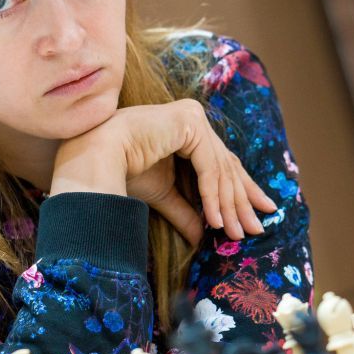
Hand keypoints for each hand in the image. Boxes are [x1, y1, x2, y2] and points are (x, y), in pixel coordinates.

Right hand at [52, 99, 276, 245]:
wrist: (94, 157)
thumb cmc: (121, 170)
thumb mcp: (164, 195)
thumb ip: (187, 211)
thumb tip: (204, 236)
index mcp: (187, 129)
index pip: (221, 162)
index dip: (240, 189)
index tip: (258, 212)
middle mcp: (193, 118)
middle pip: (226, 165)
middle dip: (242, 200)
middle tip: (257, 228)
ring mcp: (192, 117)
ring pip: (220, 168)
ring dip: (228, 205)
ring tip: (236, 233)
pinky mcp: (188, 122)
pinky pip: (208, 165)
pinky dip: (213, 195)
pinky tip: (215, 220)